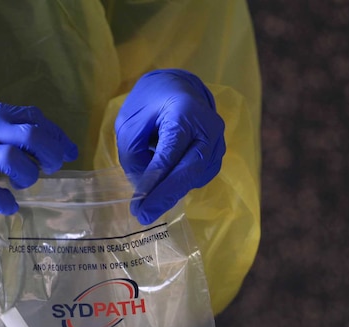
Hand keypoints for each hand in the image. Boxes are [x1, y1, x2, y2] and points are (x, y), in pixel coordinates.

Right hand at [0, 100, 77, 212]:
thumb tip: (6, 138)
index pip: (29, 116)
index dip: (53, 134)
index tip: (66, 150)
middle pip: (32, 134)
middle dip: (51, 152)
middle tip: (54, 168)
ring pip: (18, 160)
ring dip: (29, 176)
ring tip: (23, 186)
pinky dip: (7, 202)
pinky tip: (9, 208)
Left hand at [116, 69, 225, 224]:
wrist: (180, 88)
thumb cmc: (151, 102)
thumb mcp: (131, 122)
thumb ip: (133, 153)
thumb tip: (142, 188)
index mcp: (186, 112)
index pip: (170, 153)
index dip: (154, 181)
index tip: (138, 203)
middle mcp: (208, 127)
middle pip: (190, 169)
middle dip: (165, 196)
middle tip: (144, 216)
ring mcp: (217, 142)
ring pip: (195, 176)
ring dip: (172, 194)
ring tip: (148, 208)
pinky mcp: (216, 155)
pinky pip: (198, 176)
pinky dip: (179, 187)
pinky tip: (162, 193)